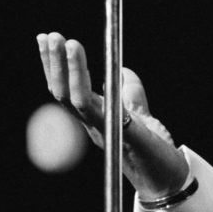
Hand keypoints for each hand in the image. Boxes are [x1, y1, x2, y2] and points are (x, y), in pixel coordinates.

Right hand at [36, 33, 188, 198]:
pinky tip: (96, 64)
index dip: (52, 66)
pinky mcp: (121, 133)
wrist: (169, 176)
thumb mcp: (139, 110)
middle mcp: (92, 125)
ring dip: (70, 69)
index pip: (65, 90)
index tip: (44, 38)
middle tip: (49, 35)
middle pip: (62, 94)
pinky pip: (98, 107)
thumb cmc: (153, 146)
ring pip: (75, 99)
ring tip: (67, 41)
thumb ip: (129, 90)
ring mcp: (103, 130)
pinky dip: (90, 82)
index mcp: (93, 118)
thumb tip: (121, 69)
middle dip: (53, 63)